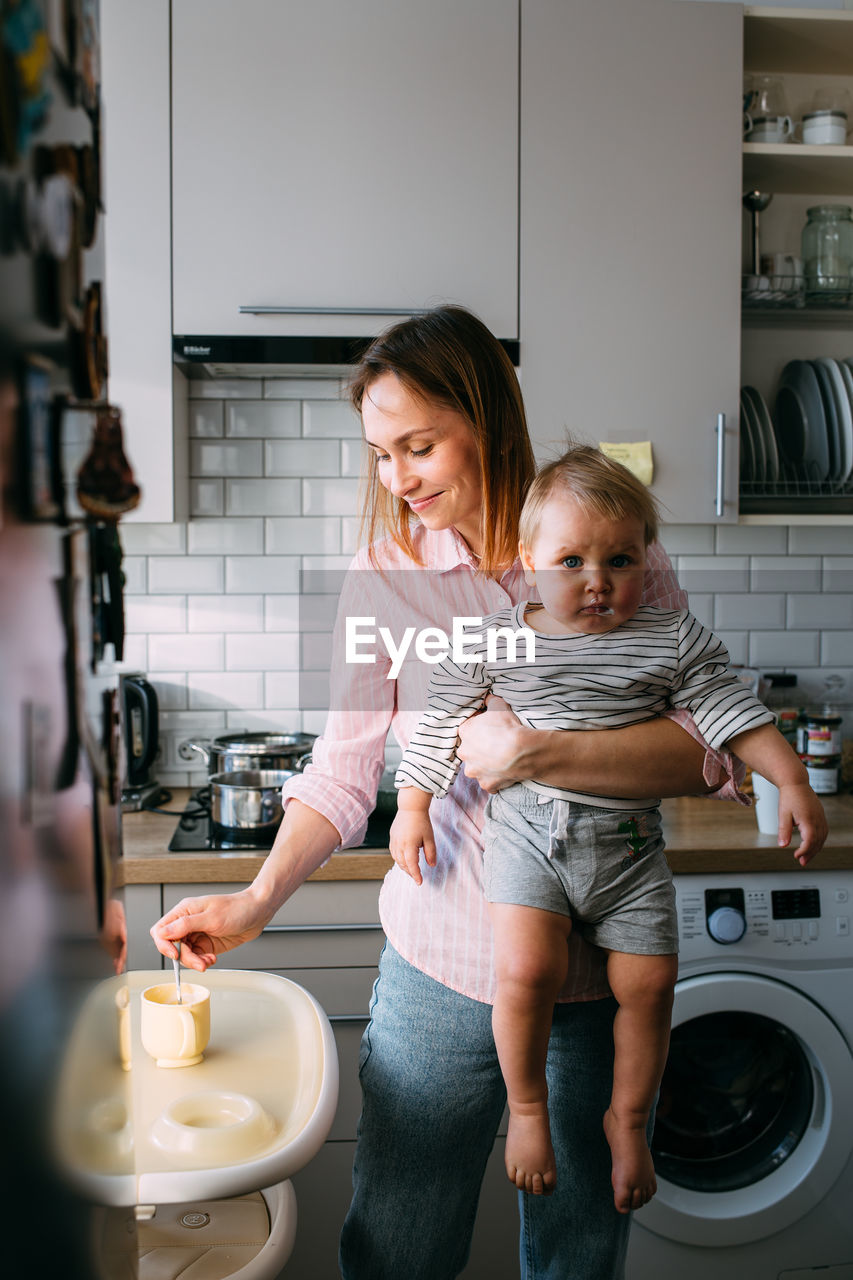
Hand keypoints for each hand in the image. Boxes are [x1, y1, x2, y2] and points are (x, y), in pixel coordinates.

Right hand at [149, 888, 270, 971]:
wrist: (258, 912)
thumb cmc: (238, 908)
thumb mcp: (212, 917)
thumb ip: (186, 925)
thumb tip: (163, 932)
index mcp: (184, 911)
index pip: (161, 930)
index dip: (164, 945)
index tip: (175, 954)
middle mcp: (188, 923)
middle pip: (171, 946)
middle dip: (184, 957)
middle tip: (199, 962)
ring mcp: (197, 934)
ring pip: (184, 954)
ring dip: (194, 961)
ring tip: (208, 961)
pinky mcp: (206, 943)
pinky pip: (196, 957)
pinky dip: (202, 961)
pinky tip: (212, 959)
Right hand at [389, 810, 435, 884]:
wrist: (411, 807)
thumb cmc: (422, 822)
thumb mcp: (429, 838)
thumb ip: (431, 853)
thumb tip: (432, 865)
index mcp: (409, 845)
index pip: (412, 865)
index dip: (416, 875)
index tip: (420, 882)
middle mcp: (399, 845)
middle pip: (403, 864)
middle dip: (410, 872)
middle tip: (417, 877)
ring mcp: (394, 841)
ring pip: (397, 859)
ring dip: (404, 866)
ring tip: (411, 870)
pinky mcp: (392, 837)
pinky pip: (394, 852)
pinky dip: (399, 859)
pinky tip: (404, 859)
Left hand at [457, 695, 527, 792]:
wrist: (521, 751)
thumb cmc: (507, 727)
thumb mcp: (499, 706)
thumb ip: (490, 701)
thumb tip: (488, 697)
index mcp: (465, 733)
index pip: (469, 729)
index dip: (480, 728)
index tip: (492, 729)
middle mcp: (465, 753)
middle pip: (470, 750)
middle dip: (480, 748)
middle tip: (497, 745)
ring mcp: (475, 771)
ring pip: (477, 768)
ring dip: (486, 765)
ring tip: (501, 760)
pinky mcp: (486, 784)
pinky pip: (489, 783)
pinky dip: (495, 779)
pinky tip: (504, 773)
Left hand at [777, 783, 827, 864]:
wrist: (796, 783)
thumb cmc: (789, 797)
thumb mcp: (783, 814)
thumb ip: (784, 830)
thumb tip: (782, 845)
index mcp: (808, 819)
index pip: (810, 840)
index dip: (804, 850)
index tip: (796, 856)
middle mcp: (817, 819)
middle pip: (817, 841)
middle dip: (810, 853)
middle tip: (802, 862)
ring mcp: (821, 817)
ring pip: (822, 837)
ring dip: (815, 849)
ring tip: (807, 857)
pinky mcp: (821, 816)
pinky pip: (823, 832)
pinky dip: (819, 841)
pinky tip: (813, 845)